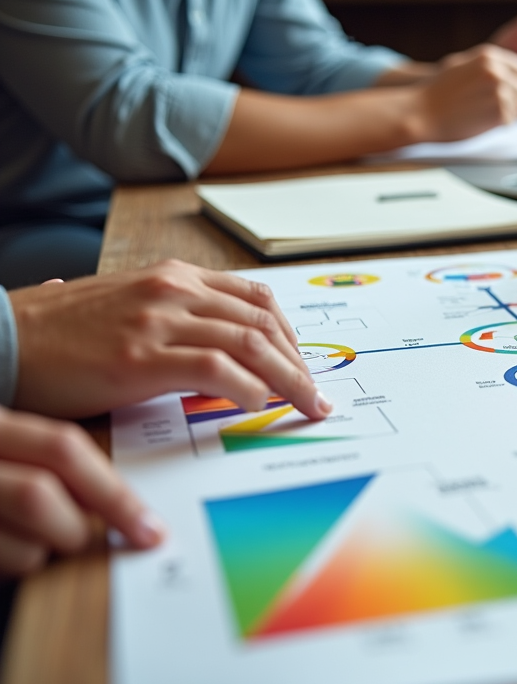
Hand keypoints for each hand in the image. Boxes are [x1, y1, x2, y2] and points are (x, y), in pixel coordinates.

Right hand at [0, 407, 161, 575]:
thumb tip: (118, 504)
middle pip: (41, 498)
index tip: (151, 529)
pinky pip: (1, 569)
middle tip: (82, 535)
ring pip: (21, 548)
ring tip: (27, 538)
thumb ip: (47, 459)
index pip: (63, 449)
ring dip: (41, 554)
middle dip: (76, 528)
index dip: (114, 494)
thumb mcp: (8, 443)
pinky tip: (4, 546)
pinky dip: (12, 566)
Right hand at [9, 260, 330, 419]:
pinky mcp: (138, 356)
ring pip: (250, 342)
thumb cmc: (59, 334)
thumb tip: (220, 353)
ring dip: (291, 379)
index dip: (292, 336)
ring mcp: (157, 320)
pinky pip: (215, 366)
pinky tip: (260, 405)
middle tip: (319, 394)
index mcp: (174, 278)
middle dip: (301, 362)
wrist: (0, 340)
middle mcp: (172, 290)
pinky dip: (248, 386)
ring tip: (309, 405)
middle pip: (264, 321)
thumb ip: (175, 321)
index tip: (305, 367)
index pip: (257, 300)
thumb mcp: (129, 310)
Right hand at [417, 45, 516, 141]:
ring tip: (486, 116)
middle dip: (514, 100)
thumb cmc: (437, 93)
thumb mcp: (461, 65)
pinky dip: (500, 125)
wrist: (422, 114)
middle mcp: (497, 71)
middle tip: (495, 110)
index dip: (515, 83)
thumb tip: (508, 71)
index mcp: (489, 56)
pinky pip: (511, 121)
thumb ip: (486, 65)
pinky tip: (482, 123)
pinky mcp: (500, 113)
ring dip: (508, 113)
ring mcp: (500, 92)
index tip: (504, 93)